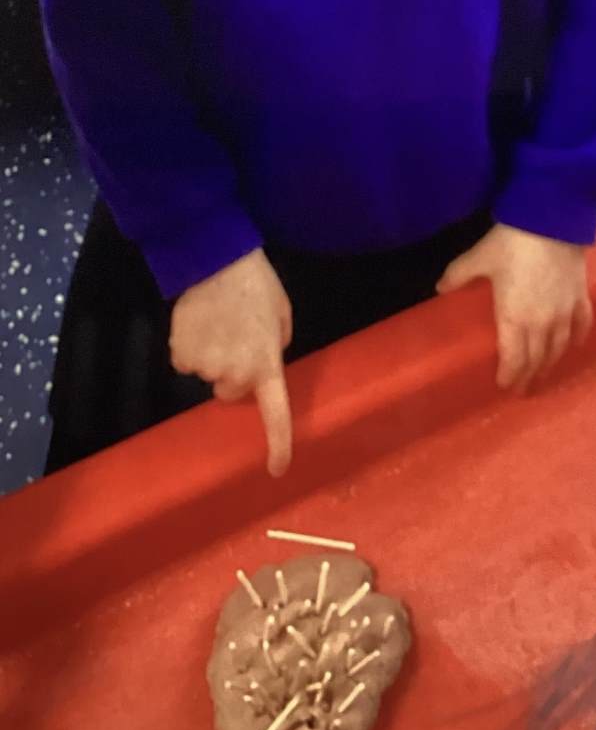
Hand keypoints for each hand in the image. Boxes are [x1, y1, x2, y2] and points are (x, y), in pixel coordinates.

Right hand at [170, 249, 293, 476]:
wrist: (216, 259)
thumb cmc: (257, 286)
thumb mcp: (281, 317)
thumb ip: (274, 347)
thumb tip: (261, 361)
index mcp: (266, 365)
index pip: (275, 413)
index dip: (278, 443)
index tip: (277, 469)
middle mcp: (235, 374)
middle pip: (231, 390)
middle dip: (234, 370)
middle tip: (237, 337)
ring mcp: (205, 367)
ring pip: (206, 373)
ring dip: (211, 355)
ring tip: (217, 323)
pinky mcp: (180, 354)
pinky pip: (185, 361)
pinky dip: (188, 347)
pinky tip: (197, 322)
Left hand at [436, 223, 591, 393]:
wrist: (552, 221)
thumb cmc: (511, 242)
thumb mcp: (479, 257)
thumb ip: (458, 275)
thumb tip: (440, 288)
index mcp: (513, 320)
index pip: (513, 359)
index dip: (509, 376)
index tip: (505, 386)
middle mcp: (541, 324)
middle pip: (536, 359)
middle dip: (529, 377)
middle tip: (523, 389)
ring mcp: (564, 313)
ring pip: (559, 348)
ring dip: (550, 364)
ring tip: (544, 374)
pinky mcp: (580, 298)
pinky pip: (581, 326)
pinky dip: (577, 339)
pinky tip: (574, 346)